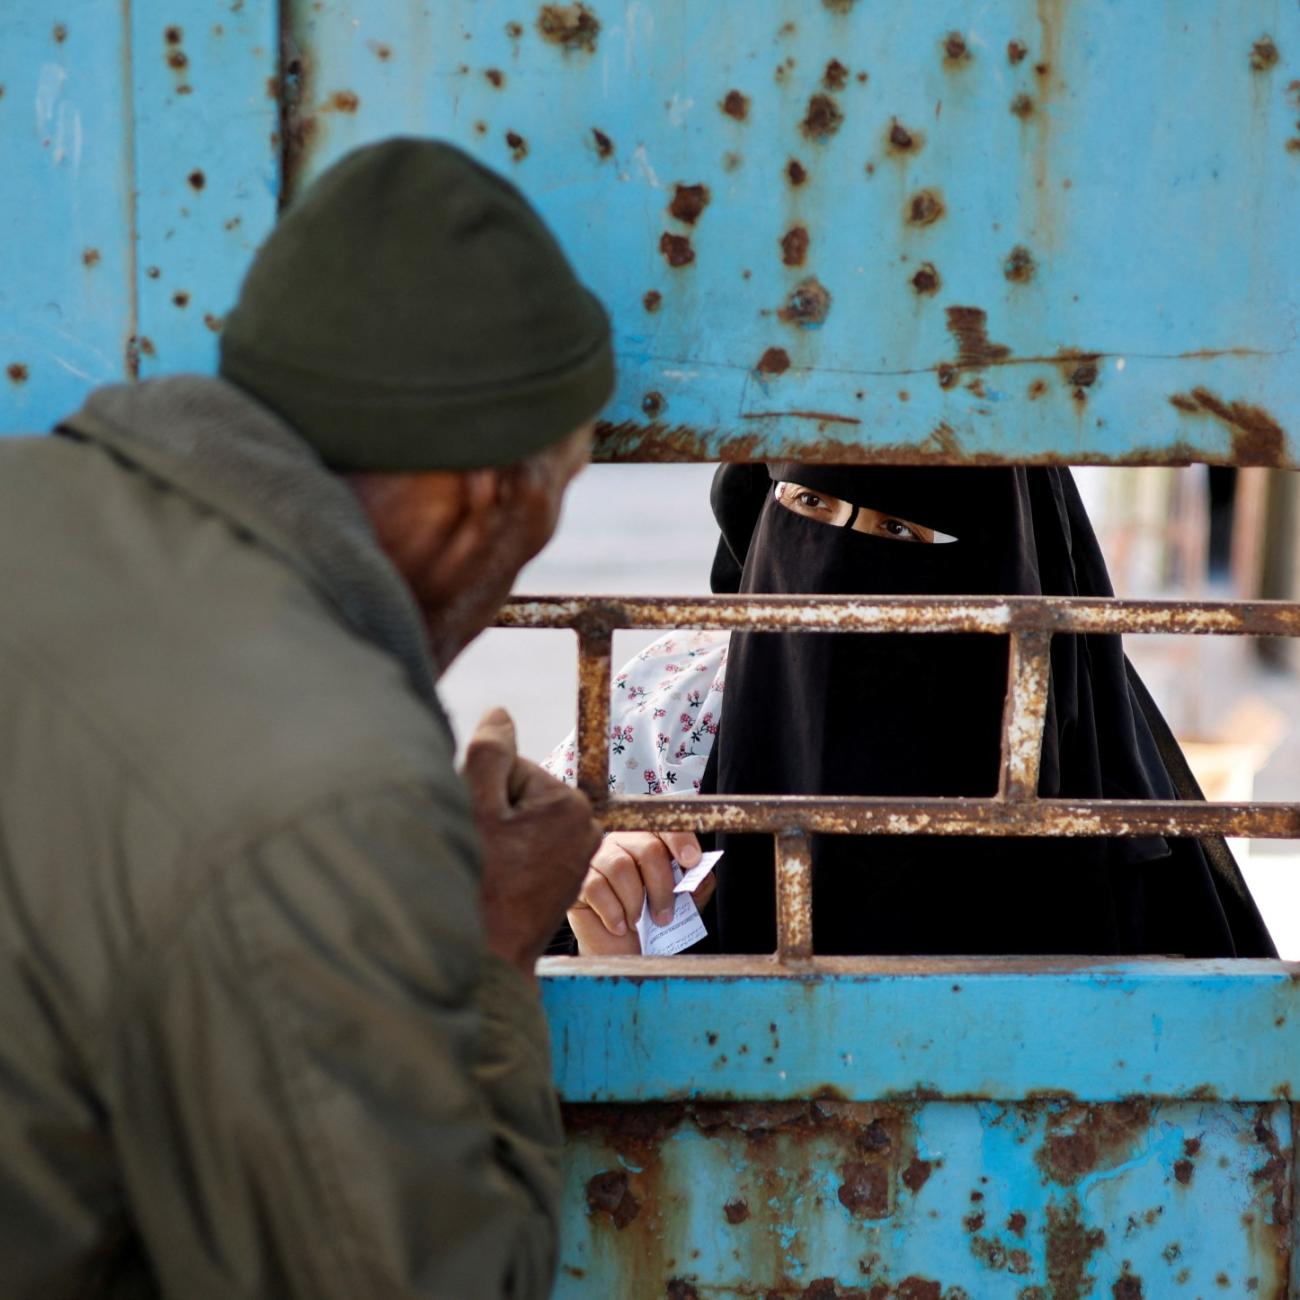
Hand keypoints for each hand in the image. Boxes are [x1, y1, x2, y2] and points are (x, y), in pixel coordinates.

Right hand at [462, 709, 600, 977]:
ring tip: (489, 870)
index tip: (480, 827)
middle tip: (483, 852)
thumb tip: (501, 714)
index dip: (483, 791)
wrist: (489, 958)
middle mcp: (583, 827)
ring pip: (521, 823)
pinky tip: (499, 884)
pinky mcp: (564, 877)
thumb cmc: (480, 886)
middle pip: (518, 795)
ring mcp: (575, 854)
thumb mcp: (477, 808)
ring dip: (497, 838)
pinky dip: (508, 860)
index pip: (510, 769)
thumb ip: (489, 753)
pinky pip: (528, 849)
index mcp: (568, 804)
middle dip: (492, 815)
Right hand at [568, 831, 714, 955]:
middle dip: (661, 886)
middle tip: (665, 916)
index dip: (680, 840)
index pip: (665, 827)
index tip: (692, 861)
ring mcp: (597, 858)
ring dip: (635, 901)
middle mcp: (622, 842)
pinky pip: (596, 886)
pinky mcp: (578, 879)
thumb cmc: (651, 922)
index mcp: (649, 840)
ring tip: (638, 921)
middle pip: (647, 848)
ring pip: (620, 867)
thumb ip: (696, 885)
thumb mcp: (683, 904)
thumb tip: (701, 873)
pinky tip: (620, 926)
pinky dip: (613, 912)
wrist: (620, 953)